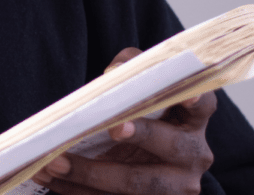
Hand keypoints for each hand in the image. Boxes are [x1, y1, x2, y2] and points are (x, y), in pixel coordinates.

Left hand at [33, 48, 216, 194]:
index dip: (194, 99)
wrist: (140, 158)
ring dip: (89, 173)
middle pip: (168, 145)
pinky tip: (50, 178)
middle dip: (138, 136)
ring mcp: (176, 187)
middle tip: (112, 128)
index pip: (203, 104)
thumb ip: (129, 71)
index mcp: (193, 118)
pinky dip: (76, 189)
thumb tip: (113, 73)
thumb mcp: (140, 89)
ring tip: (52, 163)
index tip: (184, 95)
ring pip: (135, 184)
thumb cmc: (139, 115)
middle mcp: (193, 154)